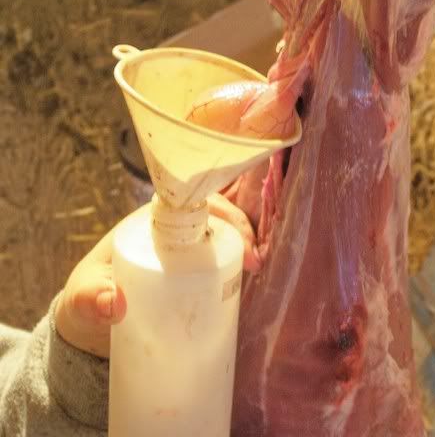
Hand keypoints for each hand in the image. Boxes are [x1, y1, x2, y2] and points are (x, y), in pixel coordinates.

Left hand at [55, 195, 260, 357]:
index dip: (217, 212)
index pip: (188, 204)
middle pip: (212, 216)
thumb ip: (93, 300)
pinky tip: (251, 278)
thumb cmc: (87, 298)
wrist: (89, 324)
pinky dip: (236, 263)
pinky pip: (218, 259)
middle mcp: (169, 231)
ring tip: (257, 269)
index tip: (232, 239)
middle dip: (238, 229)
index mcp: (147, 223)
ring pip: (220, 234)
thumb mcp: (84, 299)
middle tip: (252, 261)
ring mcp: (182, 251)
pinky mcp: (190, 272)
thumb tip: (116, 303)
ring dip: (243, 243)